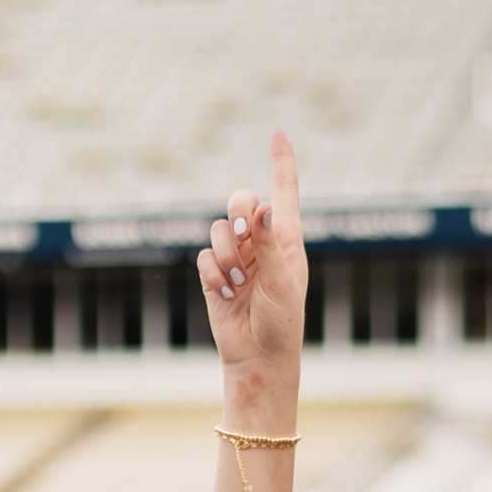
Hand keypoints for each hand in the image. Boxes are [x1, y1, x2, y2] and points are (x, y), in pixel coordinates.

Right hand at [197, 132, 306, 388]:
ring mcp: (236, 256)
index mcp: (287, 238)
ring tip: (238, 283)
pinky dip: (212, 275)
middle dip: (237, 211)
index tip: (278, 134)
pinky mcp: (214, 273)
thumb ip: (270, 245)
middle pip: (240, 200)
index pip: (284, 192)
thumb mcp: (281, 282)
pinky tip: (225, 294)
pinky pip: (204, 257)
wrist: (257, 357)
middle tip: (244, 234)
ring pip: (217, 230)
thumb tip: (261, 210)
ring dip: (226, 256)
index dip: (281, 162)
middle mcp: (260, 241)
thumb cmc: (281, 322)